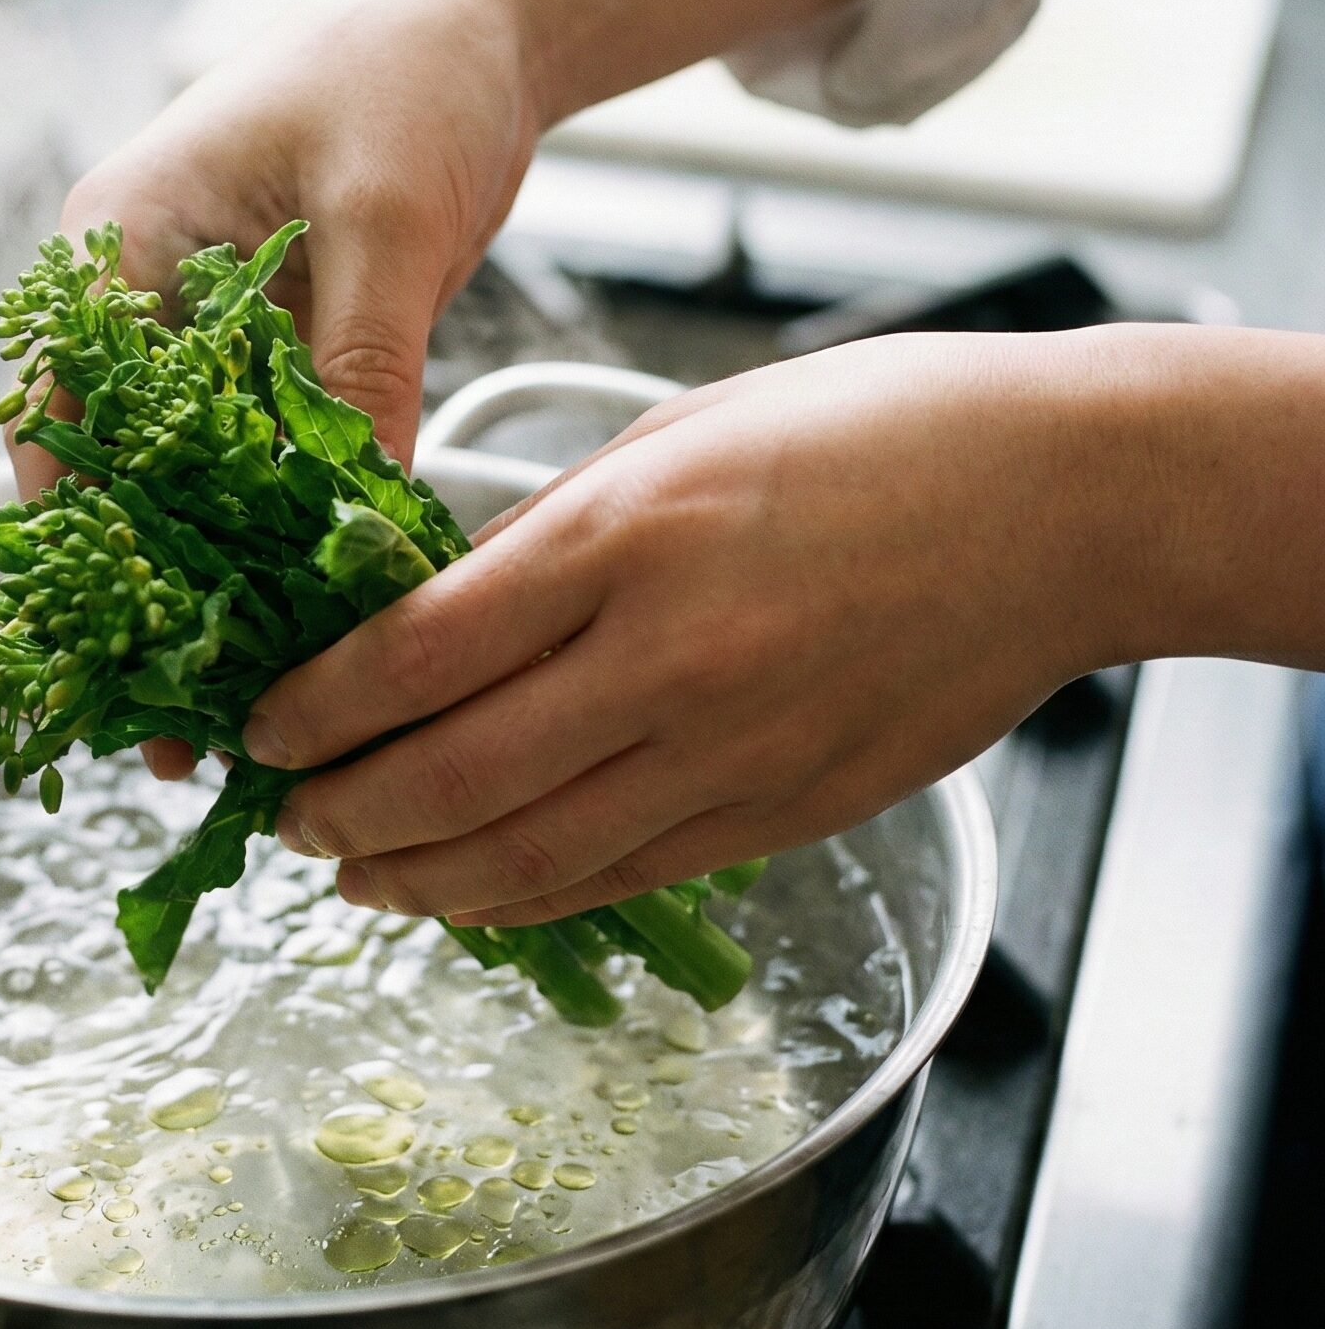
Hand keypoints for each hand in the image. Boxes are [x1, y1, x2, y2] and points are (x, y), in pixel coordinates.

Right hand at [16, 0, 540, 773]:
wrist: (483, 12)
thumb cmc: (408, 71)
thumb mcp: (381, 216)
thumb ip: (357, 361)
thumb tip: (351, 526)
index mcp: (115, 248)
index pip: (60, 423)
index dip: (81, 551)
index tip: (123, 654)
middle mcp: (141, 298)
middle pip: (115, 478)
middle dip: (145, 598)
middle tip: (181, 722)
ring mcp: (208, 328)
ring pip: (188, 484)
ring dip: (214, 581)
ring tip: (243, 695)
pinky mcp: (279, 349)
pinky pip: (261, 465)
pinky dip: (278, 536)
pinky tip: (309, 615)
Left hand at [245, 330, 1140, 924]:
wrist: (1065, 499)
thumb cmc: (873, 430)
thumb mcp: (677, 432)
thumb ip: (550, 533)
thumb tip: (436, 612)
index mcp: (624, 534)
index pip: (418, 650)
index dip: (318, 707)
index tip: (262, 728)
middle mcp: (667, 656)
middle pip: (455, 775)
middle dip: (344, 811)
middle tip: (286, 819)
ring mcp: (734, 748)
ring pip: (534, 855)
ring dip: (420, 878)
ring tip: (355, 876)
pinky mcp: (790, 810)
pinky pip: (628, 875)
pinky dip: (532, 898)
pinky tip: (474, 897)